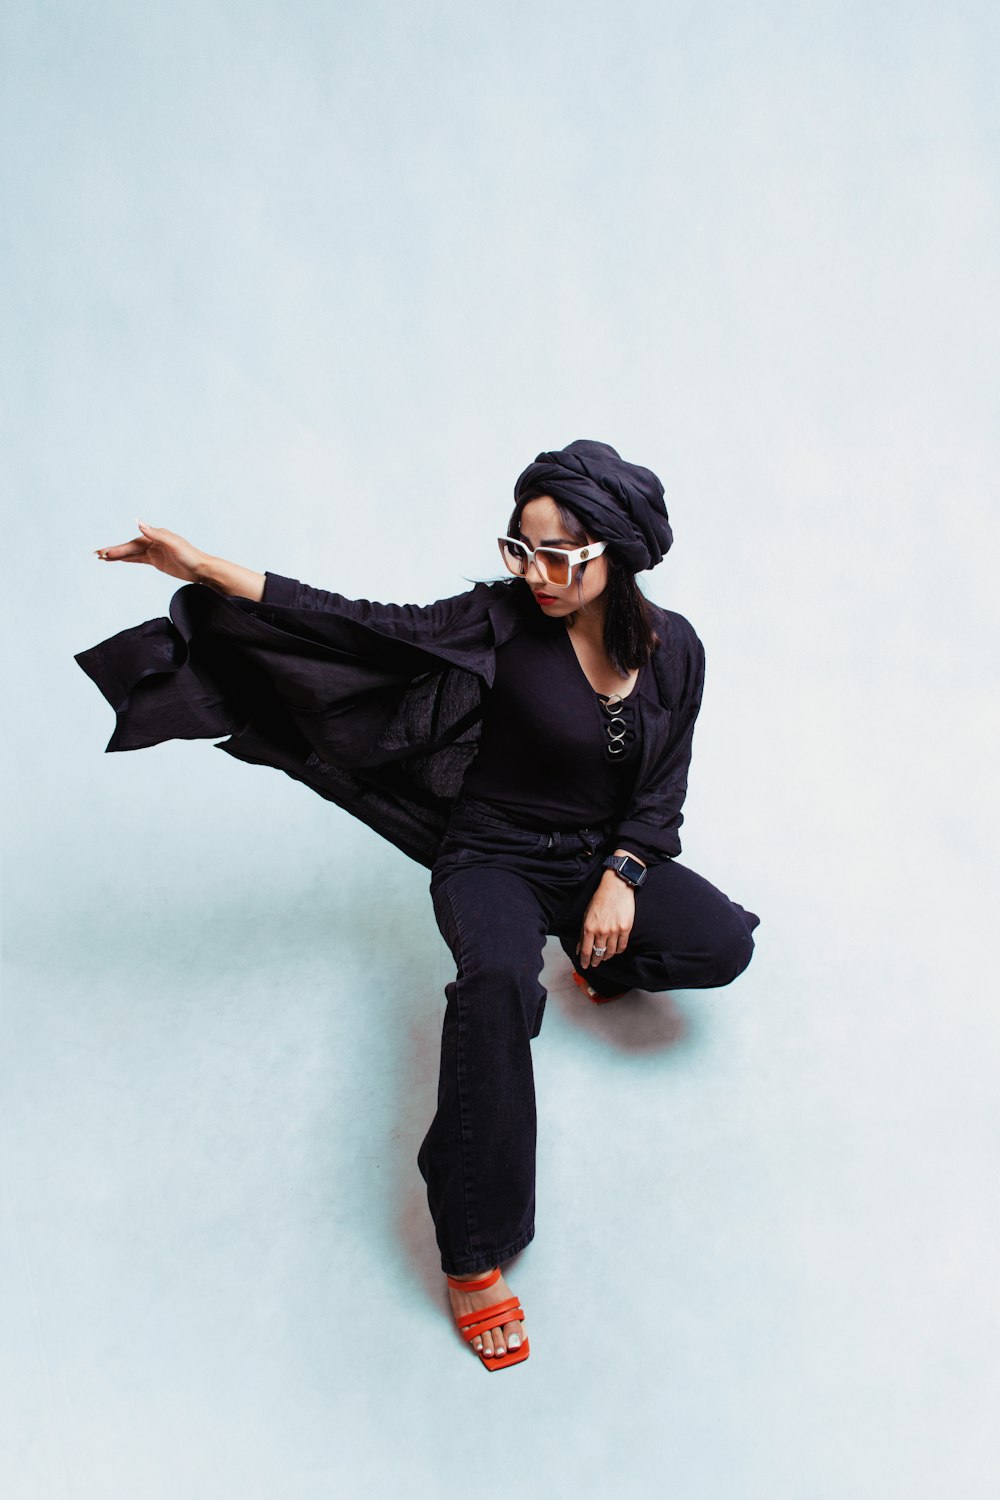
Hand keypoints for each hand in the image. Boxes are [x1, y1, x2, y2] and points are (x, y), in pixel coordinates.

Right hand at [94, 521, 208, 583]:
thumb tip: (138, 522)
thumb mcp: (173, 544)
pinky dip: (127, 559)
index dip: (119, 549)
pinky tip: (118, 560)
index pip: (133, 544)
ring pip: (132, 553)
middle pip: (130, 547)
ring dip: (118, 555)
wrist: (202, 569)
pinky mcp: (157, 561)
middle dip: (113, 551)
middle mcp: (154, 542)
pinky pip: (138, 559)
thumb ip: (155, 533)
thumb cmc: (191, 555)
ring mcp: (155, 551)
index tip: (105, 553)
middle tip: (96, 554)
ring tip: (102, 557)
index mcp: (156, 536)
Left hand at [577, 873, 634, 968]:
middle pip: (598, 953)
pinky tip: (616, 950)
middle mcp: (601, 931)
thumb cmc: (600, 900)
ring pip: (611, 951)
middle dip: (596, 961)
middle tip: (595, 964)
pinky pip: (622, 946)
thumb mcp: (586, 915)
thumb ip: (583, 933)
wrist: (616, 888)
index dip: (585, 960)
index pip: (586, 951)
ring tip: (605, 957)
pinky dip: (618, 950)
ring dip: (607, 956)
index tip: (585, 965)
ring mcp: (614, 931)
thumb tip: (579, 948)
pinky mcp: (625, 928)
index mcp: (589, 927)